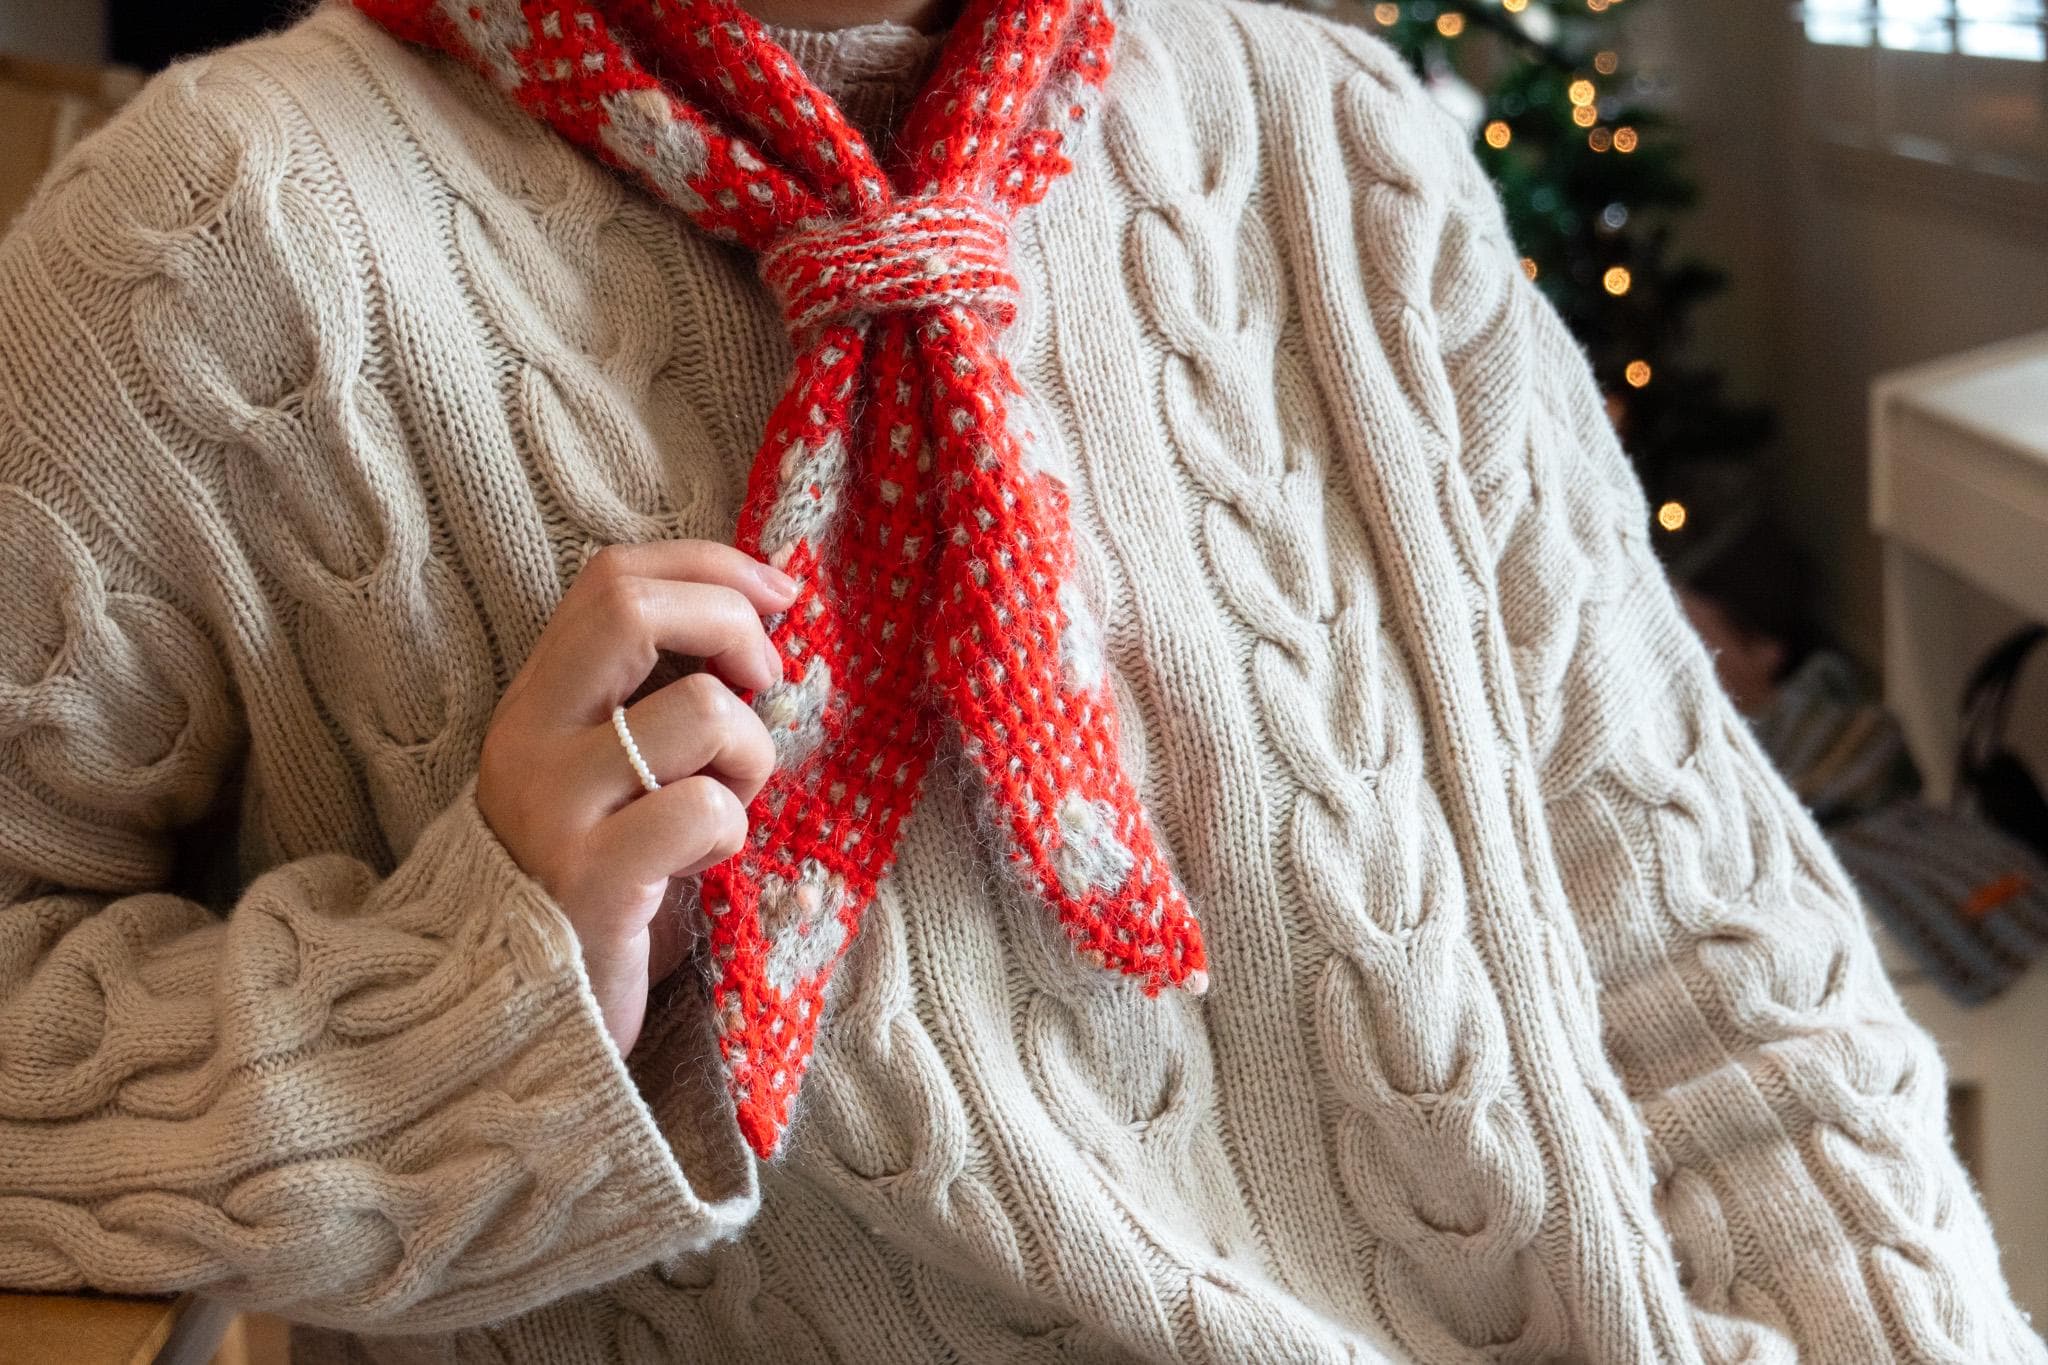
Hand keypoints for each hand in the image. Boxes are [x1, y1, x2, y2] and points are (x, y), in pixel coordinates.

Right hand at [475, 540, 795, 1056]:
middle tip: (763, 684)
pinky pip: (706, 810)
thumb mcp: (615, 772)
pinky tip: (701, 864)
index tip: (778, 595)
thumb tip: (759, 616)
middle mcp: (530, 740)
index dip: (708, 566)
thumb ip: (657, 697)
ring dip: (751, 753)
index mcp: (538, 700)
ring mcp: (555, 808)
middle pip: (634, 609)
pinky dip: (731, 830)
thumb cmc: (600, 879)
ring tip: (728, 802)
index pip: (613, 577)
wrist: (525, 1013)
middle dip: (732, 626)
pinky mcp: (592, 879)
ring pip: (703, 712)